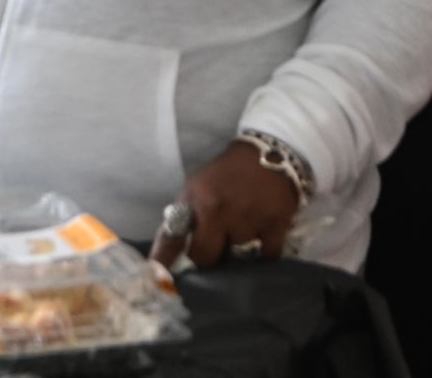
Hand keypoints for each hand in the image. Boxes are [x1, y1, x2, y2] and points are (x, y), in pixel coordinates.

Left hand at [150, 142, 297, 270]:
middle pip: (205, 258)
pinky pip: (265, 257)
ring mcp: (247, 218)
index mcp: (195, 199)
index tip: (156, 279)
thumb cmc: (228, 173)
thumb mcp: (198, 187)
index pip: (173, 236)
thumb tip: (172, 253)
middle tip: (216, 246)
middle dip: (209, 256)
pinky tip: (263, 233)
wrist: (269, 151)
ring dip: (239, 249)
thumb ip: (187, 217)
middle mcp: (218, 210)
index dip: (162, 259)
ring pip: (237, 258)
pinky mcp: (275, 224)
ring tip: (245, 227)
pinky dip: (264, 251)